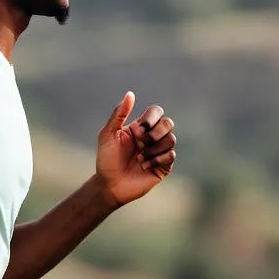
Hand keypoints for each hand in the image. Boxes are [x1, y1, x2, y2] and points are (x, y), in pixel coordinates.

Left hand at [95, 91, 175, 207]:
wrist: (110, 185)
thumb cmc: (106, 160)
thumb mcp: (108, 135)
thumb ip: (119, 114)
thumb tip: (130, 94)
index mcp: (140, 127)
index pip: (156, 111)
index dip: (151, 118)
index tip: (138, 130)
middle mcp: (152, 137)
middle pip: (168, 123)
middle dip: (154, 133)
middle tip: (140, 144)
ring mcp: (159, 151)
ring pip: (171, 139)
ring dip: (153, 149)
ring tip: (139, 158)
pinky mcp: (163, 165)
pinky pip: (171, 155)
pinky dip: (156, 160)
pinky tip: (144, 166)